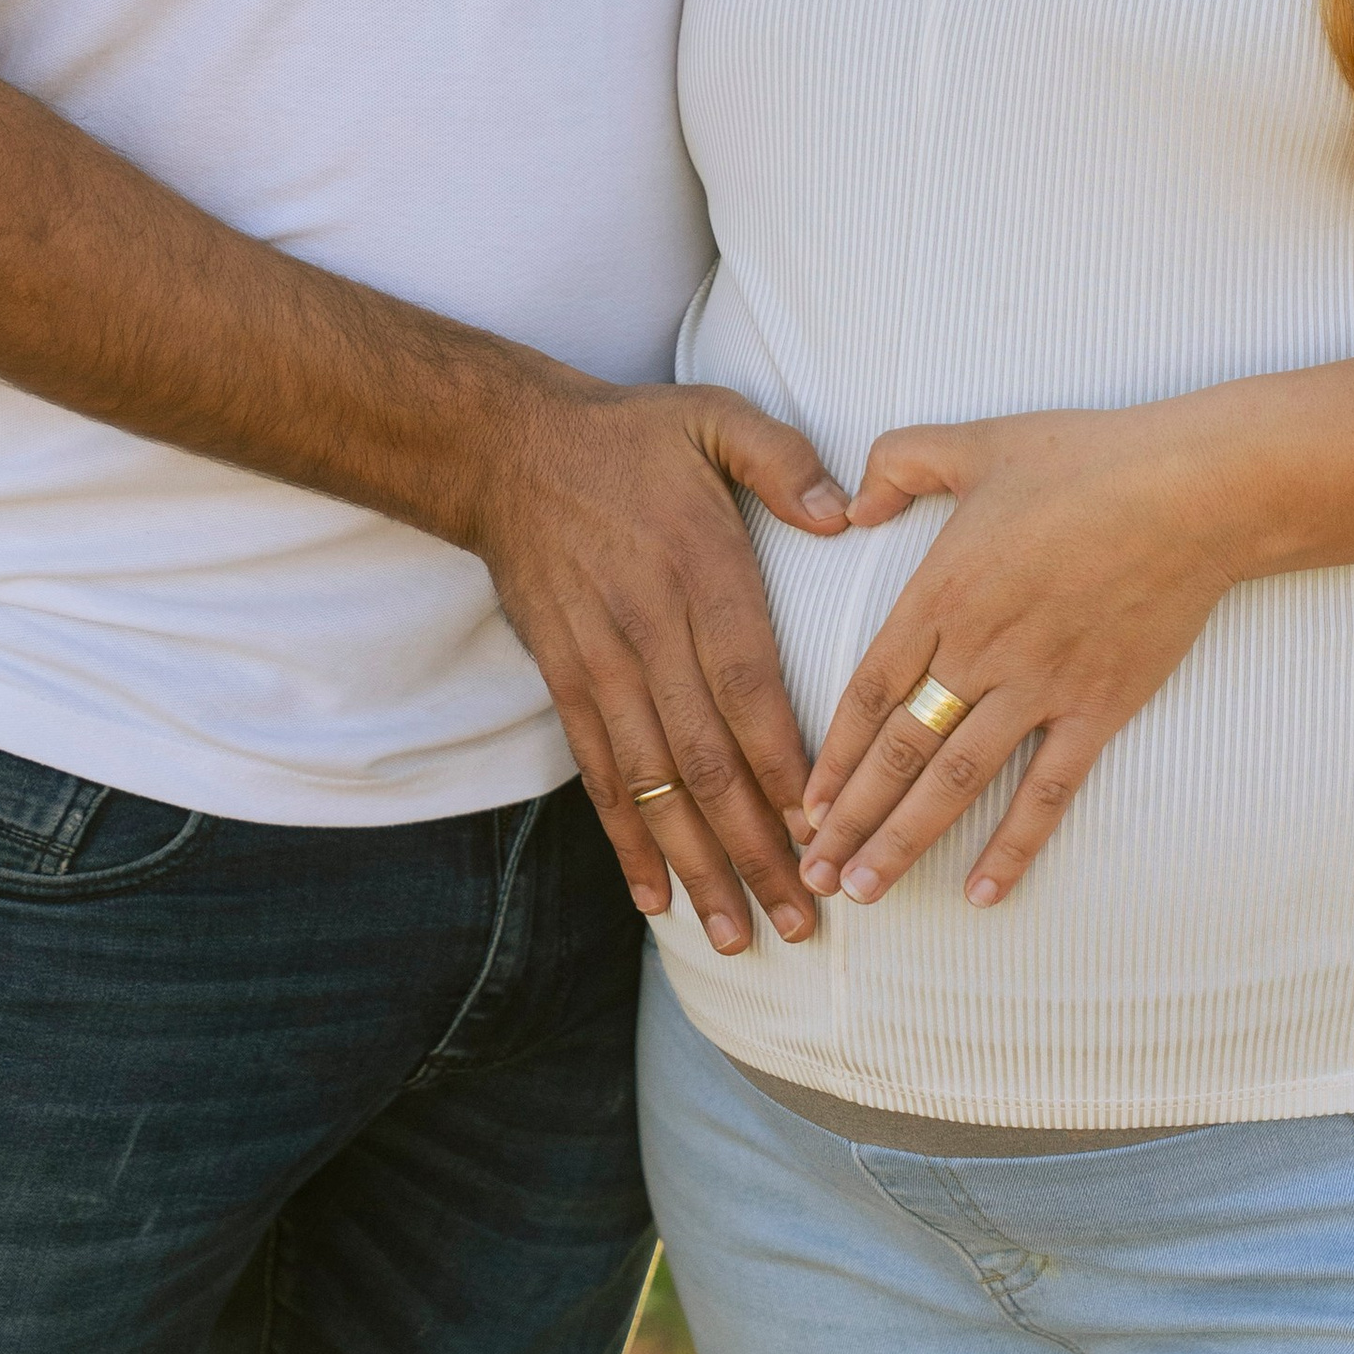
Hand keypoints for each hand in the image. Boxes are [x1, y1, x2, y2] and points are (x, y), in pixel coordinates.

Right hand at [470, 377, 849, 953]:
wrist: (507, 452)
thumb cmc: (628, 437)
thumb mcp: (714, 416)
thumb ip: (784, 459)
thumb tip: (846, 511)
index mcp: (697, 572)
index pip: (749, 687)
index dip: (785, 765)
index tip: (825, 829)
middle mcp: (648, 633)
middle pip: (708, 762)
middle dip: (757, 850)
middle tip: (803, 921)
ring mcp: (601, 666)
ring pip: (656, 788)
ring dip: (699, 868)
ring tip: (741, 936)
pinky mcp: (567, 683)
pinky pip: (601, 778)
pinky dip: (629, 844)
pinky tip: (657, 901)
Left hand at [798, 401, 1247, 913]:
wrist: (1192, 492)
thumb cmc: (1085, 459)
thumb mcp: (974, 442)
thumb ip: (899, 464)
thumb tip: (850, 507)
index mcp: (942, 592)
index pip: (868, 690)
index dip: (832, 753)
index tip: (802, 803)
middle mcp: (981, 650)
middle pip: (898, 749)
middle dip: (849, 817)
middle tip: (810, 874)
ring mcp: (1040, 685)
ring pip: (955, 780)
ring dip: (904, 841)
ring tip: (864, 891)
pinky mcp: (1098, 708)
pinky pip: (1048, 791)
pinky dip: (1014, 846)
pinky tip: (983, 893)